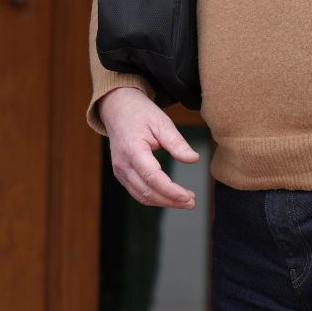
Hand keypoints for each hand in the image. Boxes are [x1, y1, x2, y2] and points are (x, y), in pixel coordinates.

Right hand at [99, 87, 198, 208]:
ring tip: (185, 201)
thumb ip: (177, 143)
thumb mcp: (162, 122)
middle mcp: (123, 164)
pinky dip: (154, 198)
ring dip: (164, 202)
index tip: (188, 196)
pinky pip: (137, 192)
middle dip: (171, 200)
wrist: (117, 108)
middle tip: (192, 202)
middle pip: (147, 192)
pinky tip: (170, 196)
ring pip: (142, 196)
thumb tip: (194, 159)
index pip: (152, 177)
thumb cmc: (140, 113)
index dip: (171, 191)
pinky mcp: (122, 174)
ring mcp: (120, 171)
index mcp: (132, 150)